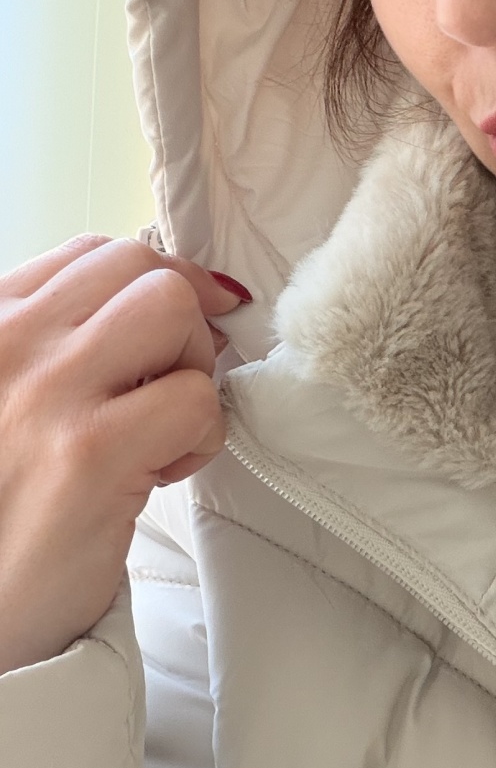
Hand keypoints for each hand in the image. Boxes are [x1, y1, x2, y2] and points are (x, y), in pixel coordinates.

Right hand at [0, 237, 247, 674]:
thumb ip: (60, 347)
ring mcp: (44, 394)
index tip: (172, 336)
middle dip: (181, 318)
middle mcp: (3, 345)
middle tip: (172, 384)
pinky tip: (161, 473)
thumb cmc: (5, 515)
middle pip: (140, 264)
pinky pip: (194, 400)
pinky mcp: (89, 455)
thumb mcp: (9, 402)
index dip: (154, 285)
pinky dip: (203, 435)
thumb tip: (174, 298)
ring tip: (163, 425)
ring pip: (172, 309)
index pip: (92, 253)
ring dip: (193, 366)